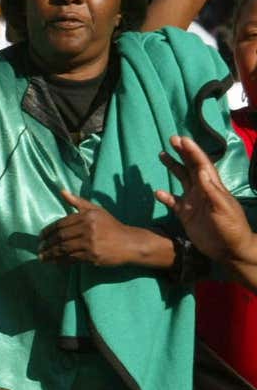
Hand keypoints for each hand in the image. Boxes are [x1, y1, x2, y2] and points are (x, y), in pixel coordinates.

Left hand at [39, 190, 160, 266]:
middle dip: (47, 243)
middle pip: (60, 236)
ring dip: (51, 254)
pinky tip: (54, 262)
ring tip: (42, 257)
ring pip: (64, 249)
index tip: (40, 236)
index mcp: (87, 216)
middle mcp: (88, 229)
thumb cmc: (111, 226)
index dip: (48, 231)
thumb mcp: (96, 210)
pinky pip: (72, 258)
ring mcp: (90, 243)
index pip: (61, 224)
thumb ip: (78, 202)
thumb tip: (61, 191)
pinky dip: (61, 261)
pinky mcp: (93, 256)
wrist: (130, 243)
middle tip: (39, 248)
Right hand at [157, 134, 256, 264]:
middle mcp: (202, 191)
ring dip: (173, 167)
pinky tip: (157, 192)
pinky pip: (173, 202)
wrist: (229, 250)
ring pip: (181, 180)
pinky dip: (165, 196)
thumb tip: (200, 170)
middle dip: (182, 153)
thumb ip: (211, 190)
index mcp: (213, 187)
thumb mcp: (223, 208)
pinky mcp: (186, 215)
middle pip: (191, 168)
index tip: (182, 139)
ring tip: (162, 155)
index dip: (193, 151)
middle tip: (172, 139)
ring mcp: (193, 202)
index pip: (202, 165)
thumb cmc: (231, 228)